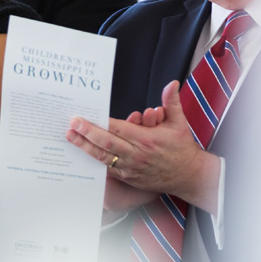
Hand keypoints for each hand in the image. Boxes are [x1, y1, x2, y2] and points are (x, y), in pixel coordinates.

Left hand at [67, 81, 212, 204]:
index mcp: (146, 140)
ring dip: (85, 148)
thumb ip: (172, 102)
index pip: (117, 129)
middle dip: (86, 134)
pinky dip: (94, 163)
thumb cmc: (182, 148)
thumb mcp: (179, 123)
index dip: (98, 124)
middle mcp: (136, 155)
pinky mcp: (128, 178)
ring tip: (71, 138)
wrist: (190, 177)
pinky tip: (80, 156)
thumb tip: (172, 83)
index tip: (83, 118)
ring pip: (103, 158)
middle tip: (70, 125)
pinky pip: (107, 170)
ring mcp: (131, 169)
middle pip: (106, 143)